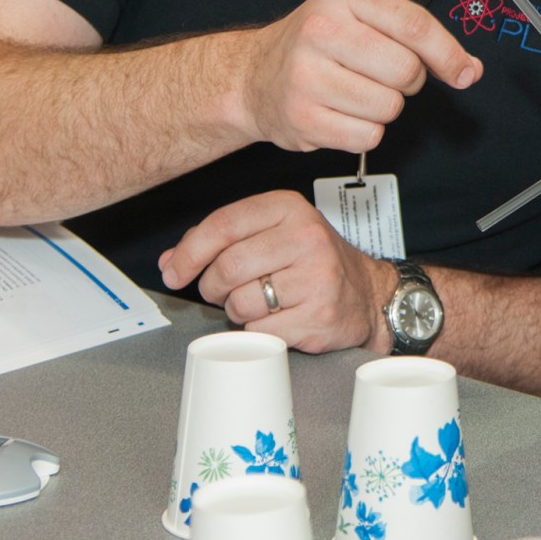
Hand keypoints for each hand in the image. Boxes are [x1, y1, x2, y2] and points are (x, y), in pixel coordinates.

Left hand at [159, 191, 387, 352]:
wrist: (367, 295)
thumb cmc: (312, 262)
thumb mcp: (272, 234)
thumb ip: (221, 241)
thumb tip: (173, 261)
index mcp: (289, 208)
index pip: (223, 225)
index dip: (189, 252)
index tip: (175, 272)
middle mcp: (306, 236)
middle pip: (227, 267)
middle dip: (214, 287)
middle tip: (224, 291)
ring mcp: (316, 276)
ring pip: (241, 303)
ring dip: (239, 311)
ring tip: (262, 303)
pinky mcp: (319, 314)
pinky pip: (261, 331)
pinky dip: (260, 332)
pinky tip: (280, 319)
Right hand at [239, 0, 481, 153]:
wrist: (253, 75)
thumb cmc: (320, 45)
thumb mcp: (363, 18)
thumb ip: (419, 38)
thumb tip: (469, 70)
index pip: (414, 26)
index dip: (448, 54)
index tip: (464, 73)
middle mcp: (322, 30)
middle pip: (406, 71)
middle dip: (407, 81)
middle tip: (381, 75)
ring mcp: (307, 75)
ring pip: (389, 107)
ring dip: (383, 108)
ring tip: (354, 93)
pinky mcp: (302, 117)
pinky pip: (368, 136)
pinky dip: (364, 132)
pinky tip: (341, 113)